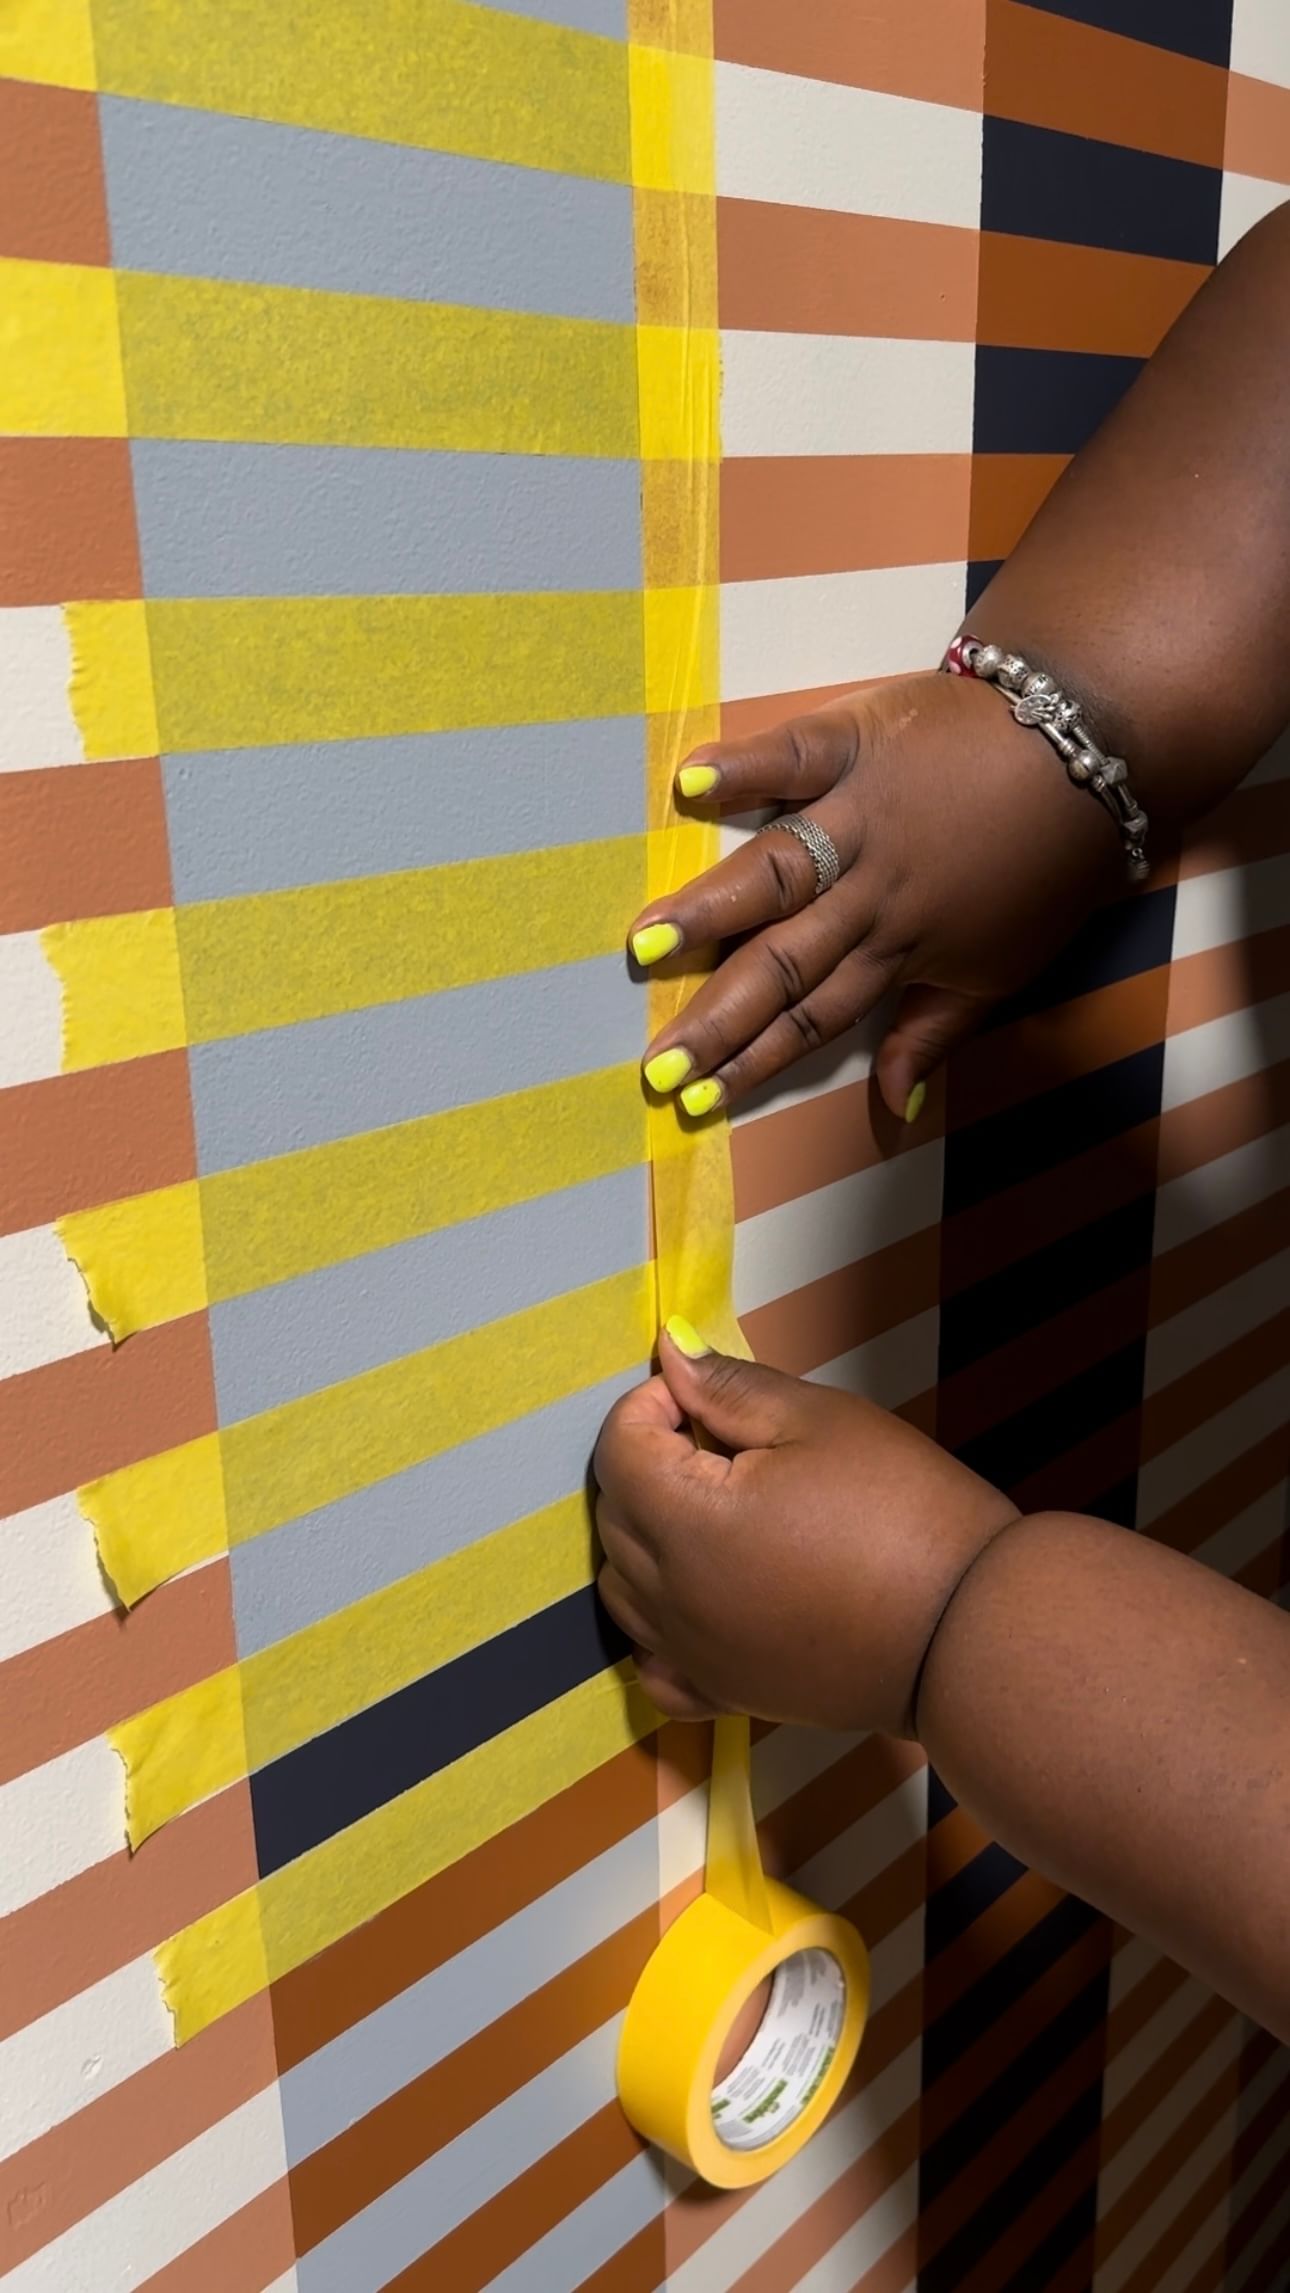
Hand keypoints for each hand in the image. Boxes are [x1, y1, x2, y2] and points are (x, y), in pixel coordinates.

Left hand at [594, 1320, 1017, 1736]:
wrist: (971, 1628)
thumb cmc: (904, 1510)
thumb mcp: (819, 1421)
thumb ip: (729, 1387)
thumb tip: (669, 1352)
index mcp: (688, 1523)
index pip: (619, 1450)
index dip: (649, 1405)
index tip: (701, 1396)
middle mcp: (672, 1600)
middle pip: (615, 1517)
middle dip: (647, 1463)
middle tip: (718, 1440)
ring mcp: (696, 1657)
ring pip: (624, 1589)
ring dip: (646, 1538)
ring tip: (716, 1508)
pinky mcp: (728, 1696)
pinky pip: (657, 1666)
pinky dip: (658, 1628)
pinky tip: (700, 1597)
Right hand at [630, 671, 1120, 1119]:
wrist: (1087, 750)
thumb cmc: (1047, 863)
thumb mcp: (1006, 968)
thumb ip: (936, 1034)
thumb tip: (895, 1108)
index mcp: (901, 948)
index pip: (815, 1015)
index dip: (754, 1060)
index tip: (694, 1098)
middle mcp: (873, 891)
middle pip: (783, 963)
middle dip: (717, 1017)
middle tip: (655, 1060)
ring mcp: (864, 815)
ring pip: (779, 872)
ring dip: (712, 909)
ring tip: (648, 942)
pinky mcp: (862, 741)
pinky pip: (798, 755)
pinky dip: (747, 767)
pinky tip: (690, 784)